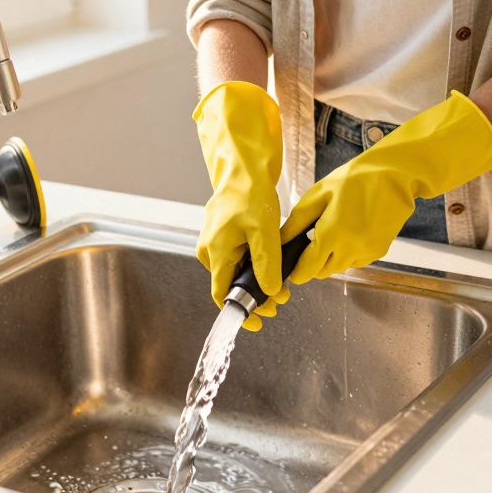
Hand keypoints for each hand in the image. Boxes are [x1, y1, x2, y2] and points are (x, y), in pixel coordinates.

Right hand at [194, 81, 289, 330]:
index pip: (222, 294)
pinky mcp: (222, 236)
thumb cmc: (250, 194)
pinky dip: (253, 266)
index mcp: (216, 252)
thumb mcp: (264, 231)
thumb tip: (269, 292)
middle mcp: (210, 251)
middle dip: (256, 296)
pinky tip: (270, 263)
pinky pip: (236, 258)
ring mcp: (214, 243)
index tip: (257, 323)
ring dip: (256, 281)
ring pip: (235, 272)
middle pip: (231, 285)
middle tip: (281, 299)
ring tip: (281, 283)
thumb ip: (267, 264)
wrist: (243, 169)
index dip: (240, 311)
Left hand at [281, 91, 491, 283]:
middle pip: (323, 272)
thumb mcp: (319, 193)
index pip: (308, 268)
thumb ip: (297, 220)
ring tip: (332, 233)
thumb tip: (280, 240)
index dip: (297, 272)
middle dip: (313, 264)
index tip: (291, 270)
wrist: (395, 175)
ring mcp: (367, 252)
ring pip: (340, 268)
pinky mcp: (379, 251)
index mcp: (332, 233)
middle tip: (310, 244)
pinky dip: (348, 254)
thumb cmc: (355, 178)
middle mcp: (351, 248)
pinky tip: (349, 232)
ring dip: (331, 259)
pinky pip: (356, 261)